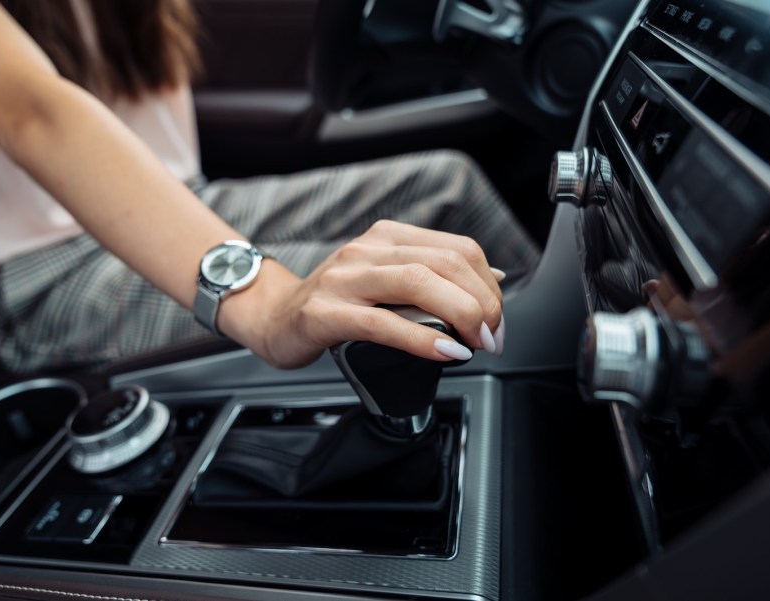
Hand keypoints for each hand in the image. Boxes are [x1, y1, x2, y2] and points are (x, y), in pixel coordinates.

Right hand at [220, 220, 505, 368]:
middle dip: (482, 303)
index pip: (458, 249)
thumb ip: (431, 279)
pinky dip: (423, 340)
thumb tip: (490, 284)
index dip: (489, 285)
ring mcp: (345, 279)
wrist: (273, 317)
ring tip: (475, 343)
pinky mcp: (327, 313)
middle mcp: (368, 249)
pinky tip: (446, 353)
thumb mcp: (385, 280)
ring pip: (419, 283)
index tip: (496, 319)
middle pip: (445, 263)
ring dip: (461, 315)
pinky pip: (384, 322)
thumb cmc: (335, 304)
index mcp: (387, 237)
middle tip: (492, 337)